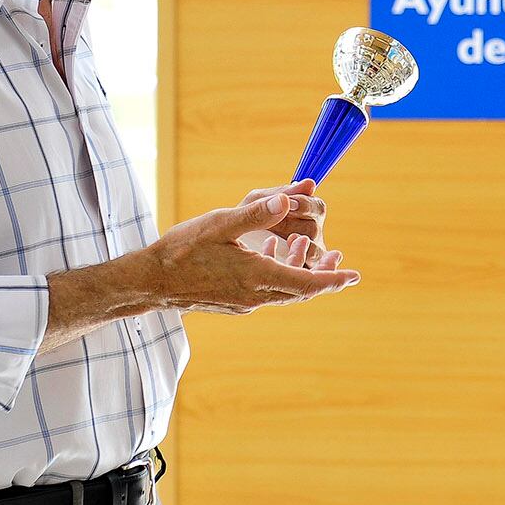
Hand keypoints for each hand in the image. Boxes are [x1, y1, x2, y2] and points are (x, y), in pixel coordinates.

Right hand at [147, 192, 358, 312]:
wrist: (150, 281)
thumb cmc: (182, 250)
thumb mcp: (220, 223)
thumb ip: (257, 213)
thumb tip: (288, 200)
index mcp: (256, 277)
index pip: (306, 283)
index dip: (333, 279)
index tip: (354, 275)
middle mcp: (254, 296)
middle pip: (300, 291)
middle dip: (323, 276)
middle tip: (341, 260)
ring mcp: (243, 303)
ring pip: (283, 292)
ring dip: (299, 272)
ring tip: (303, 242)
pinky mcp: (233, 303)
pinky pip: (266, 292)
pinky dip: (278, 274)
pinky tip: (271, 251)